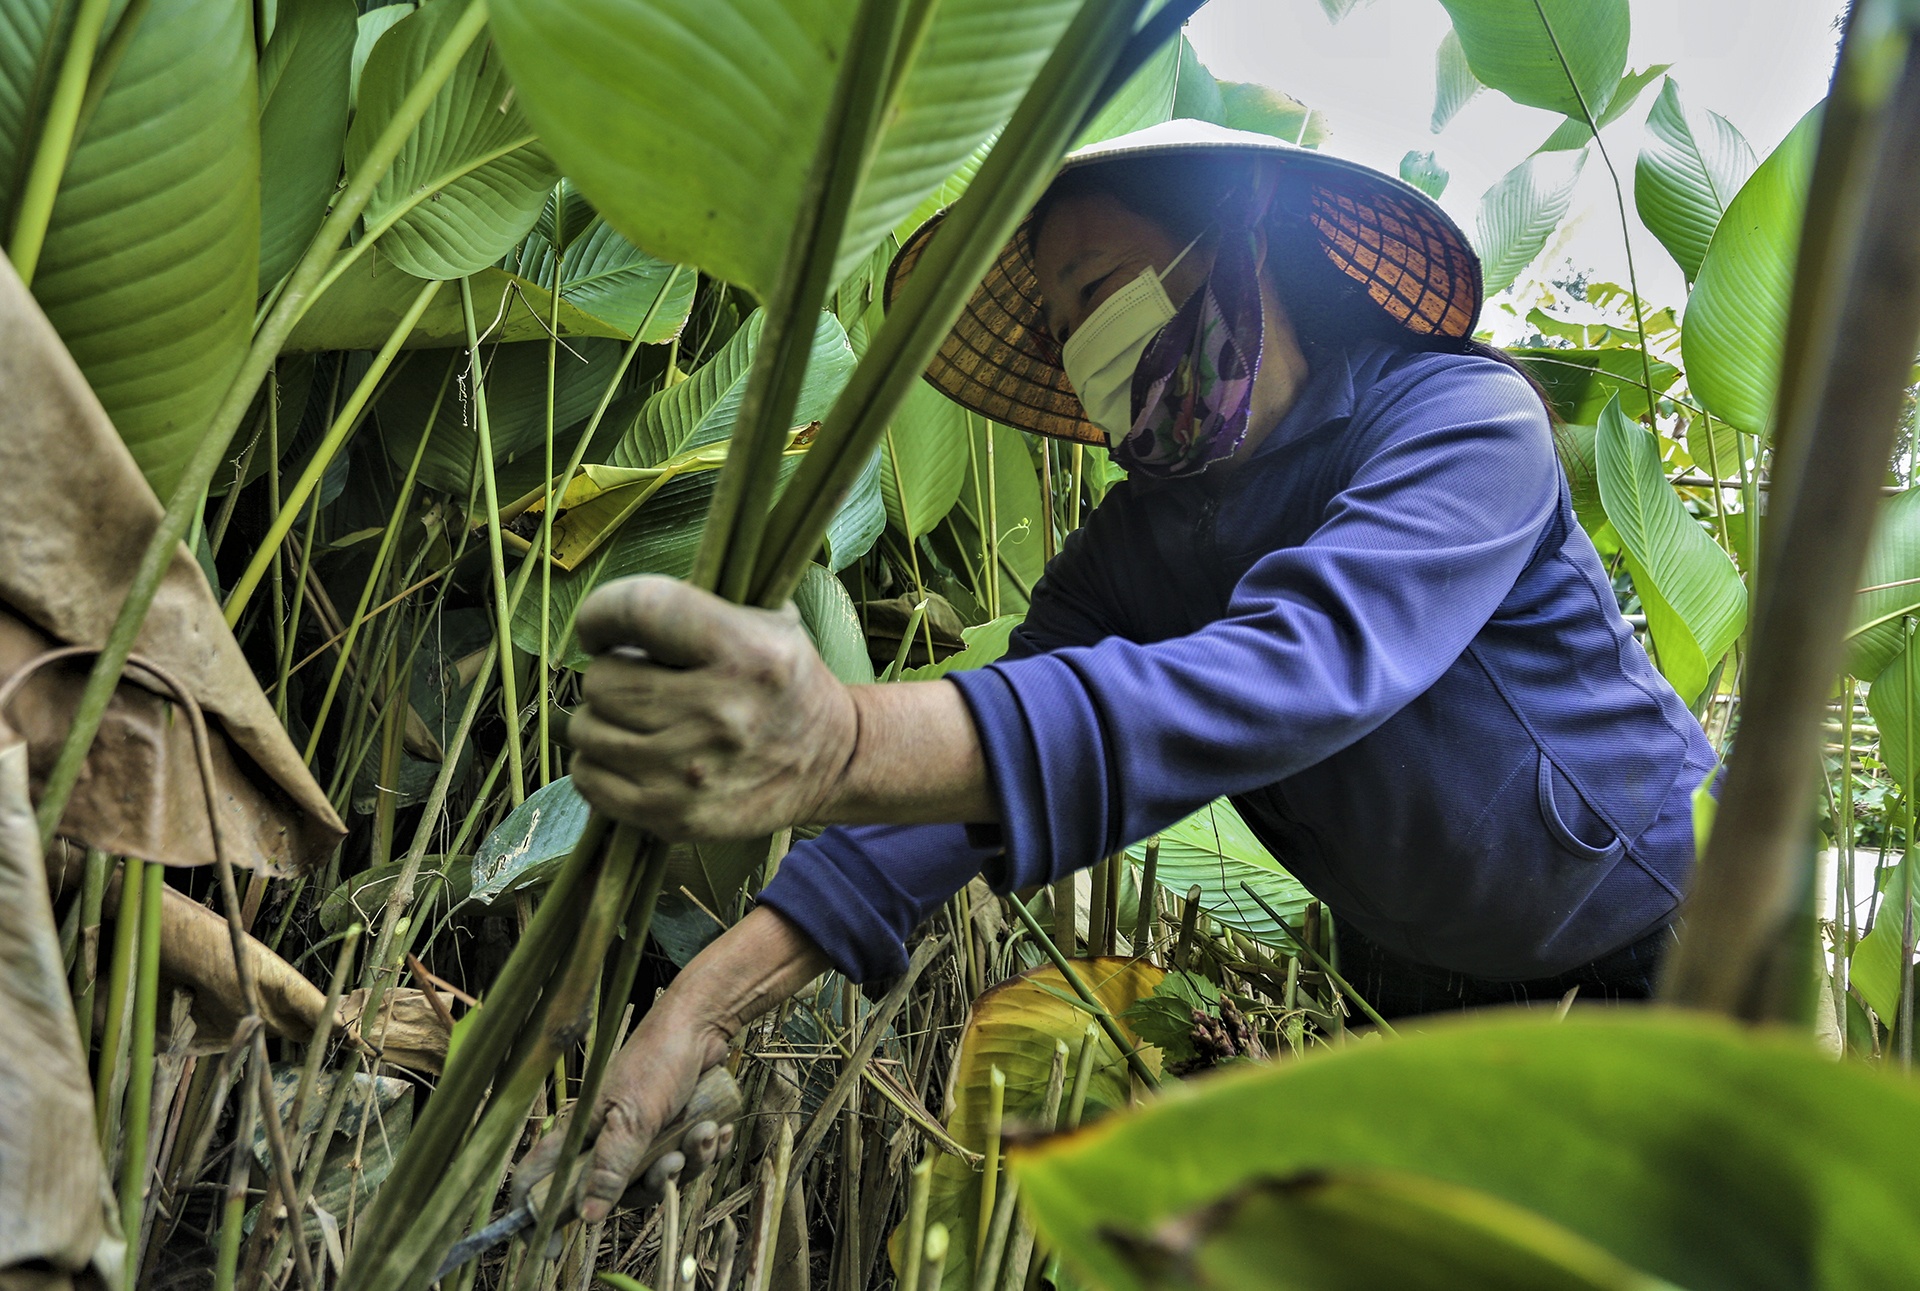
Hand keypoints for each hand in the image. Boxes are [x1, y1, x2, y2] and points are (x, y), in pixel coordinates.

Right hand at [515, 997, 733, 1222]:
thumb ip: (610, 1167)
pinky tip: (715, 1128)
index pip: (541, 1179)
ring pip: (659, 1179)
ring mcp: (642, 1137)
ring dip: (688, 1162)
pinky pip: (687, 1162)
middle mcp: (607, 1139)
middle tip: (670, 1162)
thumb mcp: (632, 1117)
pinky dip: (704, 1149)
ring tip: (702, 1132)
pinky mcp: (673, 1131)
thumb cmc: (658, 1061)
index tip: (550, 1247)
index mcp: (582, 1133)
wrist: (703, 1029)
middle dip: (652, 1185)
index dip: (539, 1216)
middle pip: (616, 1194)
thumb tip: (586, 1216)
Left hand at [569, 575, 857, 839]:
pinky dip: (598, 763)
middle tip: (639, 680)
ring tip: (640, 718)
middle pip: (602, 680)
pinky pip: (589, 778)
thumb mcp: (767, 621)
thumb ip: (697, 604)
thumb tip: (616, 612)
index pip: (640, 609)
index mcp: (745, 652)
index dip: (604, 613)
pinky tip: (631, 752)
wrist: (833, 761)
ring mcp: (693, 772)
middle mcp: (719, 713)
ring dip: (604, 719)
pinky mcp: (675, 816)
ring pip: (587, 730)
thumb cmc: (785, 681)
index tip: (603, 628)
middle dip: (610, 674)